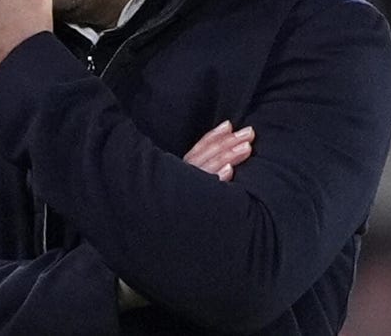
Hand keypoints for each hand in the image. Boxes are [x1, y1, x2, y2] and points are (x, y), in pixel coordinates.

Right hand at [119, 121, 254, 310]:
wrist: (141, 264)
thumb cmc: (158, 229)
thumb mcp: (170, 196)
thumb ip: (186, 180)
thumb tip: (215, 168)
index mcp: (173, 179)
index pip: (195, 153)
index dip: (212, 138)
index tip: (229, 124)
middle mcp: (175, 186)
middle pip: (203, 158)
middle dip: (227, 144)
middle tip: (249, 132)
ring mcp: (179, 200)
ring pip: (205, 173)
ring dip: (227, 157)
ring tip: (247, 148)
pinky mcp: (184, 216)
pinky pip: (201, 197)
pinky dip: (214, 182)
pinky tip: (229, 174)